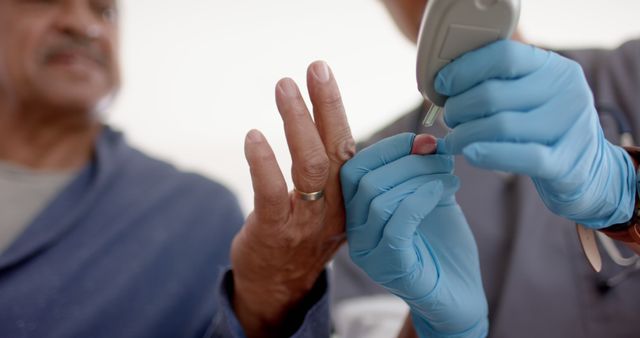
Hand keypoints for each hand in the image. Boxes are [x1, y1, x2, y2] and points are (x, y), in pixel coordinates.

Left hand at [231, 61, 354, 336]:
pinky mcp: (277, 231)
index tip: (326, 74)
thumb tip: (332, 124)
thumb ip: (335, 171)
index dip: (338, 108)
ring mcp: (307, 220)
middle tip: (316, 67)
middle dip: (328, 103)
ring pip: (310, 165)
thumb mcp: (330, 206)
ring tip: (284, 87)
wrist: (280, 288)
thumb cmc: (303, 237)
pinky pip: (273, 193)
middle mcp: (335, 206)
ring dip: (298, 122)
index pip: (352, 147)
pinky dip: (264, 163)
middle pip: (337, 147)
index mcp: (350, 197)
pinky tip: (254, 137)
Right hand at [341, 133, 487, 337]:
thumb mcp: (431, 196)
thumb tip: (426, 139)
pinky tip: (440, 192)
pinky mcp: (390, 267)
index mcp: (359, 212)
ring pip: (378, 199)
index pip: (353, 169)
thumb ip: (424, 170)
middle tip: (441, 158)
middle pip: (363, 180)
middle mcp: (356, 233)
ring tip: (449, 177)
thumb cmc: (443, 245)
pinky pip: (396, 224)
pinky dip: (419, 199)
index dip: (386, 148)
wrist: (460, 294)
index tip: (422, 140)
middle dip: (405, 160)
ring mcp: (369, 252)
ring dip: (418, 177)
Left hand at [436, 40, 635, 228]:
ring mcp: (569, 127)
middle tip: (449, 119)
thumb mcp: (529, 96)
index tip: (442, 85)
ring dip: (465, 134)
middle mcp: (566, 91)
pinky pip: (521, 157)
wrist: (590, 169)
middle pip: (493, 94)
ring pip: (501, 126)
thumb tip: (443, 85)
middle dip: (458, 108)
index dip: (464, 70)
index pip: (503, 55)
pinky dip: (489, 155)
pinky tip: (471, 154)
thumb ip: (497, 84)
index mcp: (552, 67)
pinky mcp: (566, 163)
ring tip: (454, 140)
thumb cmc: (542, 128)